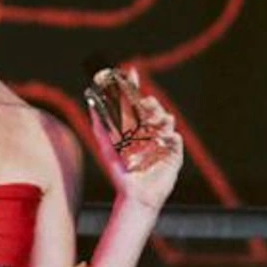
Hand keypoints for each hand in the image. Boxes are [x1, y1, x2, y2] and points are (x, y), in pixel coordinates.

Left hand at [88, 66, 183, 210]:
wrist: (133, 195)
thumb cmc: (120, 172)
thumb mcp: (106, 146)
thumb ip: (100, 125)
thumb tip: (90, 103)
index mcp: (136, 127)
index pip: (136, 102)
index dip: (133, 87)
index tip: (130, 72)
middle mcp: (151, 131)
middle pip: (154, 108)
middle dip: (151, 102)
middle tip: (144, 101)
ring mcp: (163, 142)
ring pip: (167, 120)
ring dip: (161, 116)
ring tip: (153, 119)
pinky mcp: (174, 155)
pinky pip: (176, 140)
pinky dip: (171, 136)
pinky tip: (164, 137)